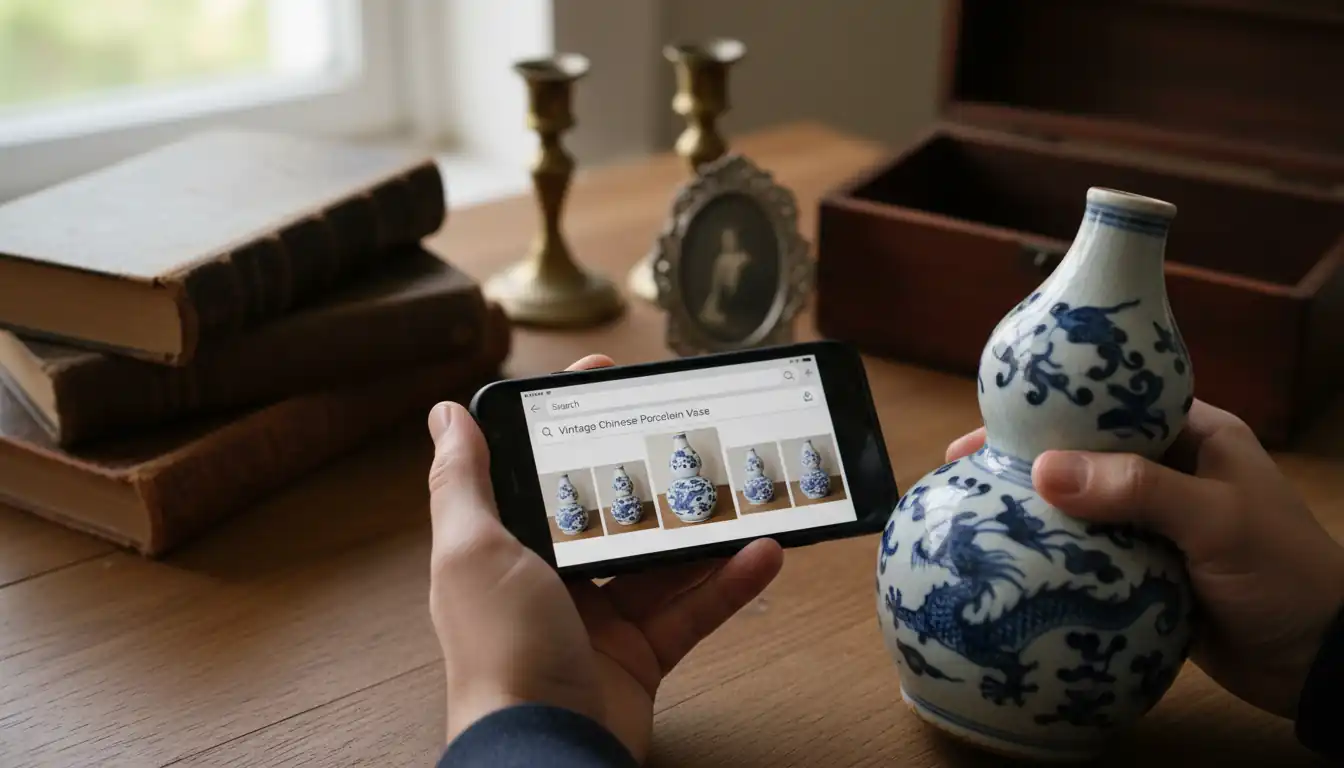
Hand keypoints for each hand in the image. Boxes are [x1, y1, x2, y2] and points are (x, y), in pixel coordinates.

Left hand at [426, 354, 783, 761]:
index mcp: (506, 550)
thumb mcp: (474, 551)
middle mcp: (549, 582)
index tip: (607, 381)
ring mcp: (598, 621)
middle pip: (608, 515)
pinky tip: (763, 553)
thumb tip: (446, 414)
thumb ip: (463, 482)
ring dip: (703, 531)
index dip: (572, 427)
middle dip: (649, 478)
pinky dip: (728, 584)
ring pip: (660, 562)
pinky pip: (691, 611)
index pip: (541, 472)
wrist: (546, 750)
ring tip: (744, 492)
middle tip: (691, 436)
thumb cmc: (500, 652)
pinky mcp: (641, 657)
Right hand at [945, 399, 1343, 718]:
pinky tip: (1009, 565)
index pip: (1109, 406)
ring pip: (1081, 509)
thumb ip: (1137, 490)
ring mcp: (1155, 526)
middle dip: (1025, 462)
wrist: (1321, 664)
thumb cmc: (1286, 575)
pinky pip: (1088, 558)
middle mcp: (1170, 472)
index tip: (988, 425)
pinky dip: (1053, 559)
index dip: (1049, 410)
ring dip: (1034, 514)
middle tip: (960, 472)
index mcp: (1194, 436)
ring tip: (970, 514)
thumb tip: (1042, 471)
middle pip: (1084, 456)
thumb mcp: (1218, 521)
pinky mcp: (1143, 574)